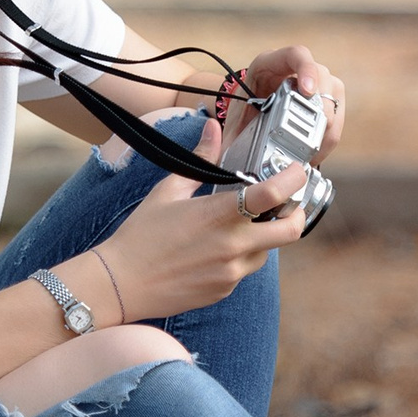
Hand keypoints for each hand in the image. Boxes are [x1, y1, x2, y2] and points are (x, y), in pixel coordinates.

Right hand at [95, 118, 307, 317]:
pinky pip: (245, 270)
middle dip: (296, 214)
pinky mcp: (225, 290)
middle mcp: (232, 246)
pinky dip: (240, 256)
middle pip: (291, 231)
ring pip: (269, 251)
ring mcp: (231, 272)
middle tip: (287, 204)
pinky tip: (213, 249)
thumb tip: (213, 127)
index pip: (272, 196)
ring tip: (236, 225)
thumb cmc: (141, 235)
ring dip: (263, 236)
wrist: (120, 285)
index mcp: (219, 215)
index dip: (293, 180)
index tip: (297, 171)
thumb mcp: (169, 190)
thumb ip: (201, 158)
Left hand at [241, 45, 345, 159]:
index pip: (296, 55)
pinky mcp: (325, 99)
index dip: (306, 70)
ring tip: (314, 148)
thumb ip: (231, 133)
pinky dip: (330, 133)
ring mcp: (314, 82)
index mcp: (269, 64)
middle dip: (320, 108)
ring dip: (329, 124)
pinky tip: (318, 149)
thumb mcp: (233, 119)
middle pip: (322, 77)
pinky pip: (337, 112)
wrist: (247, 119)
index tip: (307, 92)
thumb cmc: (240, 116)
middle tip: (311, 135)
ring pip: (334, 95)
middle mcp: (296, 69)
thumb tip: (226, 148)